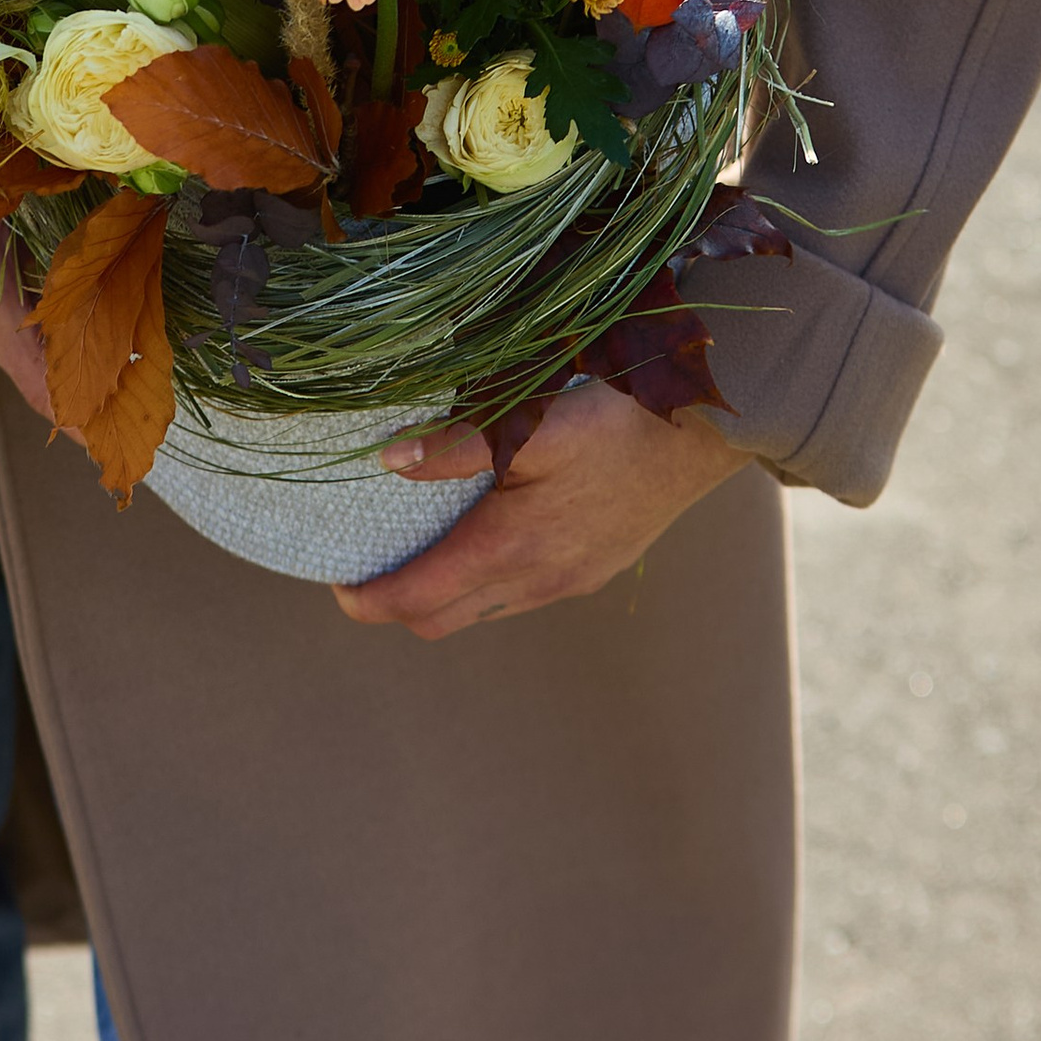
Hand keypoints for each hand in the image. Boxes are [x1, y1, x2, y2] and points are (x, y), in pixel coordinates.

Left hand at [335, 377, 744, 641]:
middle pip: (442, 620)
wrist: (703, 431)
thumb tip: (388, 460)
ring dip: (442, 596)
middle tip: (366, 569)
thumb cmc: (614, 420)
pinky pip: (518, 596)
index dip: (369, 600)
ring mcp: (568, 582)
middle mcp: (537, 580)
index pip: (418, 600)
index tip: (337, 586)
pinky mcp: (591, 571)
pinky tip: (481, 539)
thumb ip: (456, 446)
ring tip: (416, 551)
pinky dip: (482, 583)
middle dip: (397, 604)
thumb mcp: (529, 423)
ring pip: (482, 611)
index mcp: (512, 548)